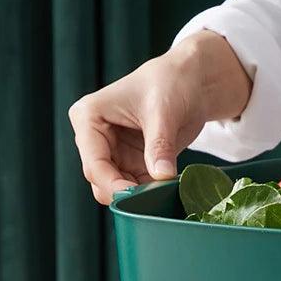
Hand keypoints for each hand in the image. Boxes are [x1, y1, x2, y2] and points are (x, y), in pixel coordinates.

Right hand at [69, 31, 251, 203]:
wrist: (191, 82)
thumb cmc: (171, 83)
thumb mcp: (164, 112)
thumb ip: (159, 145)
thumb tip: (161, 176)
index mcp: (89, 117)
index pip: (93, 162)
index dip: (112, 184)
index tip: (136, 196)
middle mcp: (94, 137)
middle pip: (100, 179)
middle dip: (124, 192)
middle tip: (153, 198)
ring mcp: (113, 152)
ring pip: (115, 187)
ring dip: (138, 195)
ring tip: (163, 191)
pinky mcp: (131, 162)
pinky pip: (135, 187)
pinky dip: (149, 193)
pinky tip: (166, 189)